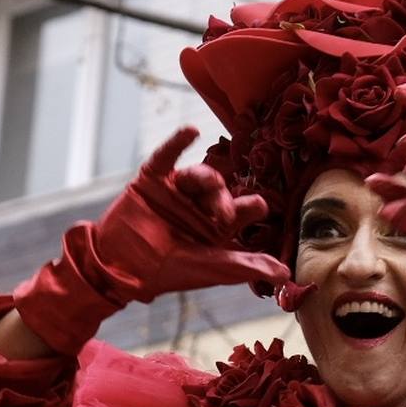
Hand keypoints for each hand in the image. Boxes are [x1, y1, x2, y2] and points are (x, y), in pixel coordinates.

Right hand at [93, 126, 285, 299]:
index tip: (259, 204)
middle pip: (223, 190)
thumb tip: (286, 275)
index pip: (243, 209)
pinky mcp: (152, 180)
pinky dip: (177, 142)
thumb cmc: (167, 272)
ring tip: (205, 184)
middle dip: (225, 198)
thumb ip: (247, 266)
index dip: (253, 205)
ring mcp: (176, 191)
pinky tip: (191, 131)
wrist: (120, 266)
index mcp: (217, 226)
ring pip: (199, 173)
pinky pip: (167, 155)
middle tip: (222, 213)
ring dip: (205, 177)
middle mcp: (200, 206)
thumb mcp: (212, 269)